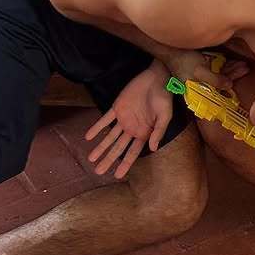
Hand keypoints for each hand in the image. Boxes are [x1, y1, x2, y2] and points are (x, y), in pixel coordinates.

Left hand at [85, 63, 171, 178]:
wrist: (156, 77)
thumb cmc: (164, 97)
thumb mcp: (165, 116)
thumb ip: (158, 132)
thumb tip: (153, 149)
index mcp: (144, 132)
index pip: (133, 152)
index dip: (125, 164)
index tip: (117, 176)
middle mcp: (132, 128)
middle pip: (118, 148)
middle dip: (108, 159)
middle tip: (98, 171)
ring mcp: (124, 119)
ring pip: (110, 136)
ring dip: (100, 147)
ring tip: (91, 158)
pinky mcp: (117, 107)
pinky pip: (105, 119)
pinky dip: (97, 127)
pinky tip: (88, 137)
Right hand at [169, 49, 248, 92]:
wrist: (170, 48)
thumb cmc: (183, 60)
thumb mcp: (199, 72)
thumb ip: (214, 80)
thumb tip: (229, 86)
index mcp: (198, 90)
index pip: (217, 92)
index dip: (229, 89)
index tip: (240, 84)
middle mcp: (202, 84)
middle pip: (221, 82)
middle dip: (234, 75)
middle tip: (246, 69)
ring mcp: (204, 74)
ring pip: (222, 74)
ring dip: (233, 69)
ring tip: (244, 65)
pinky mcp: (205, 65)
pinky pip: (219, 67)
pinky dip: (228, 64)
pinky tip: (236, 61)